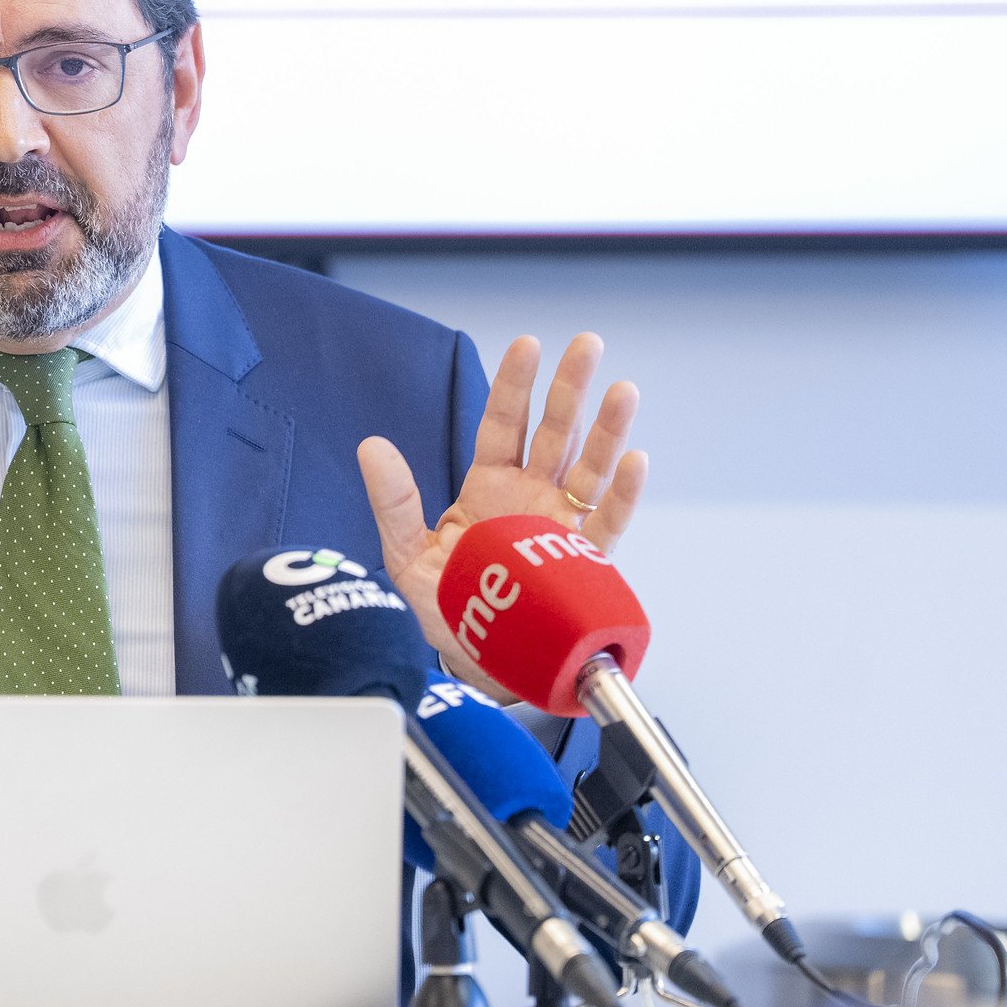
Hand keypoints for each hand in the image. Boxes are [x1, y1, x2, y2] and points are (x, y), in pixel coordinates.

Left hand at [357, 333, 646, 699]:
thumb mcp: (407, 554)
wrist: (475, 664)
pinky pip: (607, 524)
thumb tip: (371, 447)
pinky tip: (634, 461)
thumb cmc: (445, 607)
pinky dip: (623, 494)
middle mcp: (531, 498)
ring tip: (623, 390)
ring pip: (589, 469)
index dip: (515, 386)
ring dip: (607, 431)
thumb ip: (394, 501)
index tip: (528, 344)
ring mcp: (561, 527)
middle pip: (554, 433)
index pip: (503, 425)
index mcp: (489, 488)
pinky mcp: (584, 563)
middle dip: (570, 388)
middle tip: (587, 343)